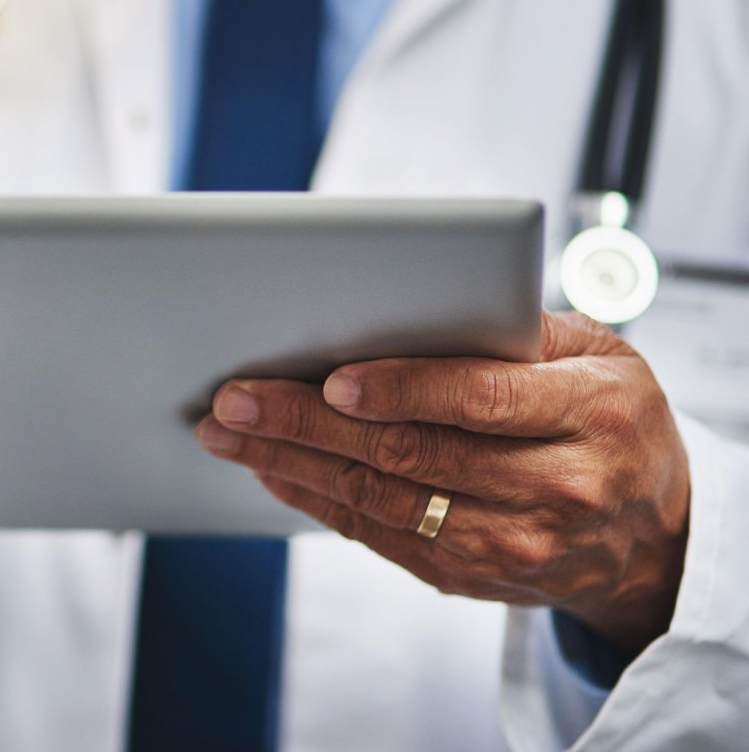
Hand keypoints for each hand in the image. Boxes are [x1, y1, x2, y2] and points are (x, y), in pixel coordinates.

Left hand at [196, 311, 690, 653]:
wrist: (653, 535)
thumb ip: (514, 330)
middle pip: (411, 454)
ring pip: (382, 502)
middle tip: (236, 396)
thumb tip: (405, 307)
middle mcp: (555, 486)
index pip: (479, 401)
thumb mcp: (599, 355)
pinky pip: (378, 537)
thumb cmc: (611, 418)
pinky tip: (272, 468)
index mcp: (589, 414)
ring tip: (230, 430)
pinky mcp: (471, 576)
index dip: (402, 389)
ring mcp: (511, 543)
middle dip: (308, 422)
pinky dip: (316, 500)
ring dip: (292, 464)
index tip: (332, 378)